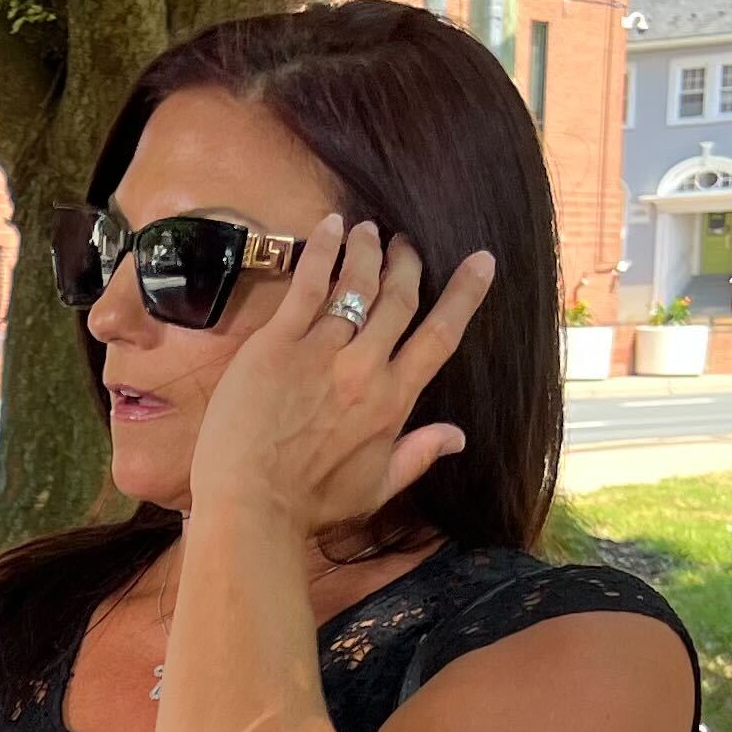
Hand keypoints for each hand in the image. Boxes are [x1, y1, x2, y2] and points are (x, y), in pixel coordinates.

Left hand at [193, 215, 494, 538]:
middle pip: (398, 299)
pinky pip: (306, 285)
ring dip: (368, 251)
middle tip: (406, 244)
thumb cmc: (310, 503)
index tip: (481, 261)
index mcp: (394, 401)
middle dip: (406, 264)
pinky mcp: (278, 342)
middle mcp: (365, 367)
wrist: (251, 504)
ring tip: (371, 231)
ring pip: (356, 285)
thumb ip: (418, 454)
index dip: (464, 294)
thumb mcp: (376, 486)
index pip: (441, 336)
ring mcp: (321, 351)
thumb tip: (458, 435)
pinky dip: (323, 251)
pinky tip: (332, 227)